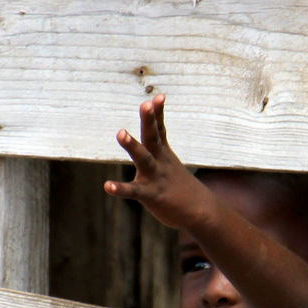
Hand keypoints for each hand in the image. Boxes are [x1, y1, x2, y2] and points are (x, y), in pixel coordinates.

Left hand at [107, 94, 210, 228]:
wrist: (200, 212)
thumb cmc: (181, 188)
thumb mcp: (170, 165)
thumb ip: (159, 152)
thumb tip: (158, 141)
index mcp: (163, 154)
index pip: (161, 129)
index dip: (158, 113)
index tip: (159, 96)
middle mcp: (160, 162)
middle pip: (153, 137)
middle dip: (148, 120)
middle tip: (145, 104)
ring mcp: (155, 177)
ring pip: (143, 158)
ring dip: (132, 145)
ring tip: (121, 132)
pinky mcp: (150, 194)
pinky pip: (133, 191)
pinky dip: (120, 188)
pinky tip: (107, 186)